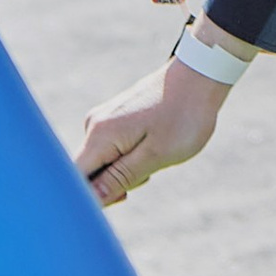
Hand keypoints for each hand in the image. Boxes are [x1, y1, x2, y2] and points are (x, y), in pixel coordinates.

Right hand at [77, 46, 230, 206]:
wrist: (200, 76)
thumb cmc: (183, 116)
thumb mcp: (155, 155)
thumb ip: (119, 178)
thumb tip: (90, 200)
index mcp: (100, 136)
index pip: (75, 178)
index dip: (88, 198)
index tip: (121, 197)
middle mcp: (94, 126)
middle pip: (88, 173)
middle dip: (114, 184)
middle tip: (148, 173)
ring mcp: (103, 121)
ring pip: (103, 163)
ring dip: (126, 171)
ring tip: (157, 155)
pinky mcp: (115, 119)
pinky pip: (112, 151)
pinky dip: (130, 158)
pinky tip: (153, 148)